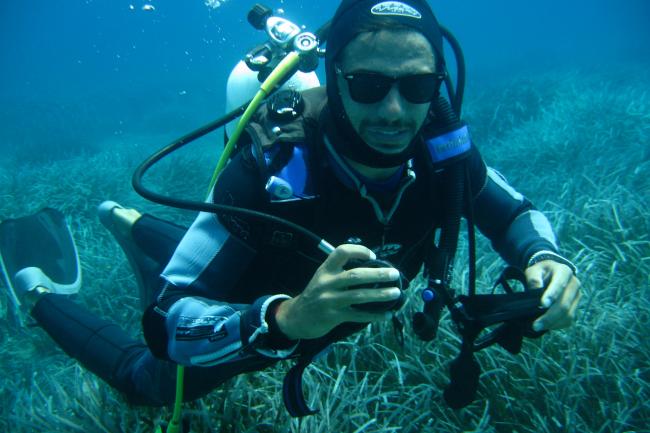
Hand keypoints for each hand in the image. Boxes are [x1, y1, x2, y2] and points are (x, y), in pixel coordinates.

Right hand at [275, 244, 402, 339]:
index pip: (341, 252)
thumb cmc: (315, 295)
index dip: (359, 251)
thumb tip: (373, 268)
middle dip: (378, 274)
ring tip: (396, 293)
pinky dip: (374, 315)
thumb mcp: (322, 278)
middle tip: (394, 274)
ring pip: (359, 296)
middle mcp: (327, 283)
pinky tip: (387, 315)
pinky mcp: (333, 317)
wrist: (296, 317)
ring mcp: (330, 301)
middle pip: (356, 275)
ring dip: (380, 294)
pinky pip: (358, 315)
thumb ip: (340, 272)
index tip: (373, 256)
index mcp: (325, 270)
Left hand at [525, 260, 580, 330]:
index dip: (552, 295)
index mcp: (564, 271)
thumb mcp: (533, 270)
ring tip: (538, 326)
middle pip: (564, 304)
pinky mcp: (575, 306)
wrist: (551, 273)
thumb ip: (533, 278)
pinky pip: (569, 320)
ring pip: (568, 314)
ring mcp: (577, 296)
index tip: (542, 304)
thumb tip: (536, 289)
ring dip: (553, 323)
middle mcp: (574, 284)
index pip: (560, 284)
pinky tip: (546, 325)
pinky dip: (557, 325)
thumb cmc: (541, 273)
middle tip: (535, 324)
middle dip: (549, 316)